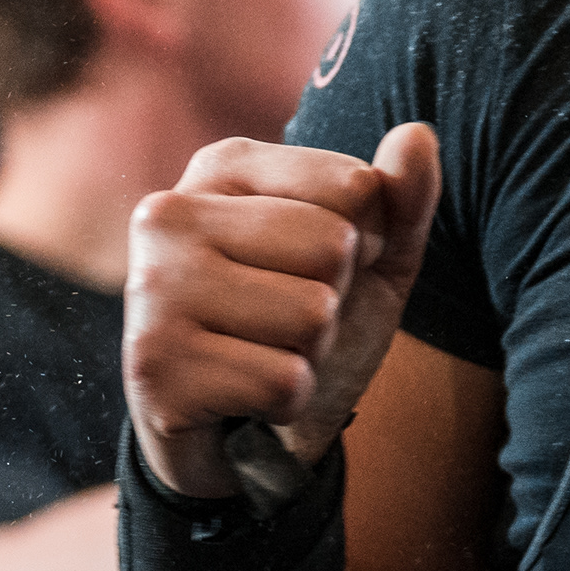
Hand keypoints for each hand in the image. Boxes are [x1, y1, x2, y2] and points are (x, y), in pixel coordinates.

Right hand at [123, 123, 439, 499]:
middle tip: (283, 326)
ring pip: (312, 317)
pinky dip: (286, 402)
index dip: (364, 245)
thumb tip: (417, 134)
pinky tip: (244, 400)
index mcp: (223, 168)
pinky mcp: (153, 368)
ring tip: (261, 357)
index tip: (314, 270)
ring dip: (309, 355)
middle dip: (333, 303)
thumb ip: (401, 200)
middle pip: (333, 248)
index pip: (355, 187)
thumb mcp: (370, 260)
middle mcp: (170, 214)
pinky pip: (285, 382)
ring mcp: (152, 289)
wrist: (241, 436)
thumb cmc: (301, 328)